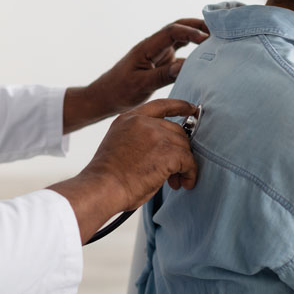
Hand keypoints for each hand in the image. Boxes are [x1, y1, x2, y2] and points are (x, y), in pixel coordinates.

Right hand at [49, 98, 197, 243]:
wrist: (102, 187)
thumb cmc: (106, 176)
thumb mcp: (119, 144)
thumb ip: (138, 138)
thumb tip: (162, 149)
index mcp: (128, 119)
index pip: (160, 105)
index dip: (179, 106)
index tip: (191, 108)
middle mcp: (143, 122)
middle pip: (176, 130)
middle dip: (180, 150)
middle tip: (176, 172)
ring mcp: (156, 135)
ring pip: (184, 146)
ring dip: (184, 165)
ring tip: (177, 181)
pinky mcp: (168, 152)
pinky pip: (188, 161)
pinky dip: (189, 174)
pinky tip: (183, 184)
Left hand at [63, 19, 208, 132]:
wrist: (105, 97)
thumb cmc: (119, 91)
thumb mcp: (141, 85)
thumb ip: (163, 75)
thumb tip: (185, 66)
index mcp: (147, 47)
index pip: (172, 31)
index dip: (190, 31)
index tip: (206, 38)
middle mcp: (154, 47)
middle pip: (178, 28)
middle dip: (198, 25)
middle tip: (219, 29)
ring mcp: (158, 54)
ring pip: (181, 39)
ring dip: (197, 36)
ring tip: (218, 38)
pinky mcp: (161, 63)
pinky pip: (180, 53)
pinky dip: (194, 52)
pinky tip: (207, 57)